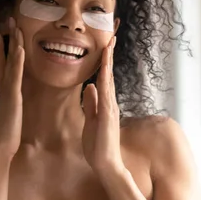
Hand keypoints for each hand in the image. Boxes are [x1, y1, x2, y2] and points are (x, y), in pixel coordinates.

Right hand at [0, 17, 24, 158]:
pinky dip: (17, 62)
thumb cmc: (6, 137)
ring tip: (15, 27)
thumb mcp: (10, 118)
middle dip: (7, 40)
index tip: (0, 34)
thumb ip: (10, 108)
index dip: (1, 50)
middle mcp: (5, 88)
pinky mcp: (12, 97)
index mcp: (5, 92)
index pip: (2, 65)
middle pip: (5, 58)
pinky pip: (15, 76)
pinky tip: (20, 49)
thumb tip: (11, 106)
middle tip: (8, 21)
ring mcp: (8, 91)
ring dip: (13, 45)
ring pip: (10, 63)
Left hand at [82, 37, 123, 174]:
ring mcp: (110, 108)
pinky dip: (105, 80)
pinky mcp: (108, 115)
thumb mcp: (90, 120)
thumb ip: (91, 103)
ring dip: (108, 62)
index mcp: (104, 103)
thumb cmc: (98, 146)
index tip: (104, 44)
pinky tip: (104, 69)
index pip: (103, 77)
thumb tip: (89, 86)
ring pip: (109, 79)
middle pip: (108, 73)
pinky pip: (106, 93)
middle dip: (109, 54)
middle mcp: (110, 102)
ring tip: (109, 44)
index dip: (103, 60)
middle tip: (111, 35)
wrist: (106, 164)